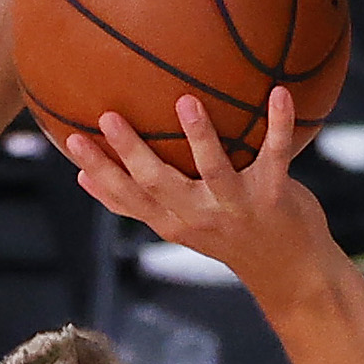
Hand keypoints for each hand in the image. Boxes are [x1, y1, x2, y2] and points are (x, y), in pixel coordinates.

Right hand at [64, 89, 332, 303]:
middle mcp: (199, 216)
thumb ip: (136, 204)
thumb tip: (82, 180)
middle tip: (108, 116)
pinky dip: (279, 124)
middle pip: (158, 184)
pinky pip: (276, 154)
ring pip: (213, 169)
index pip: (126, 197)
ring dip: (199, 136)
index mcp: (172, 221)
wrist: (291, 270)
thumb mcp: (178, 226)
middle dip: (131, 152)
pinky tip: (279, 93)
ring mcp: (236, 206)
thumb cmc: (229, 236)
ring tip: (185, 102)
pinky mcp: (274, 195)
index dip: (99, 170)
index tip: (71, 139)